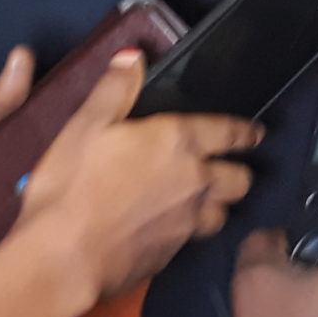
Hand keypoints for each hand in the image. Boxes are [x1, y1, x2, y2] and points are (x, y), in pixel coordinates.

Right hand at [15, 51, 263, 300]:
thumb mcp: (85, 126)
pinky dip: (192, 231)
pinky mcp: (172, 256)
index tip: (255, 134)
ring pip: (224, 213)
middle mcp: (195, 181)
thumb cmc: (71, 186)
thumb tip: (133, 57)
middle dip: (238, 172)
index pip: (230, 132)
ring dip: (218, 205)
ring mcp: (188, 223)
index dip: (245, 132)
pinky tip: (174, 229)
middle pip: (240, 179)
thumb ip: (114, 90)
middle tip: (228, 169)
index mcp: (178, 142)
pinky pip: (196, 240)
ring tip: (206, 201)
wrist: (62, 259)